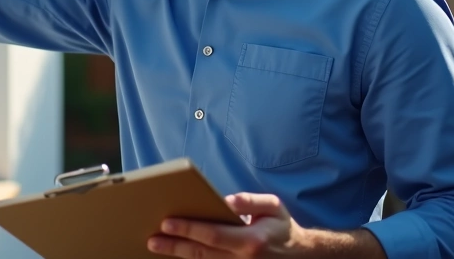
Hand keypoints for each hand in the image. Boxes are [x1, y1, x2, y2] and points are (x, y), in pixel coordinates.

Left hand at [147, 193, 311, 257]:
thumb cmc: (282, 228)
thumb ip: (249, 201)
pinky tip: (176, 254)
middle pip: (201, 253)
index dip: (188, 229)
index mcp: (250, 241)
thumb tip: (225, 201)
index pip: (212, 235)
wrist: (300, 255)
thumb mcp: (272, 206)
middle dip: (175, 245)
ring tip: (157, 246)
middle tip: (152, 239)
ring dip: (178, 255)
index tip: (167, 222)